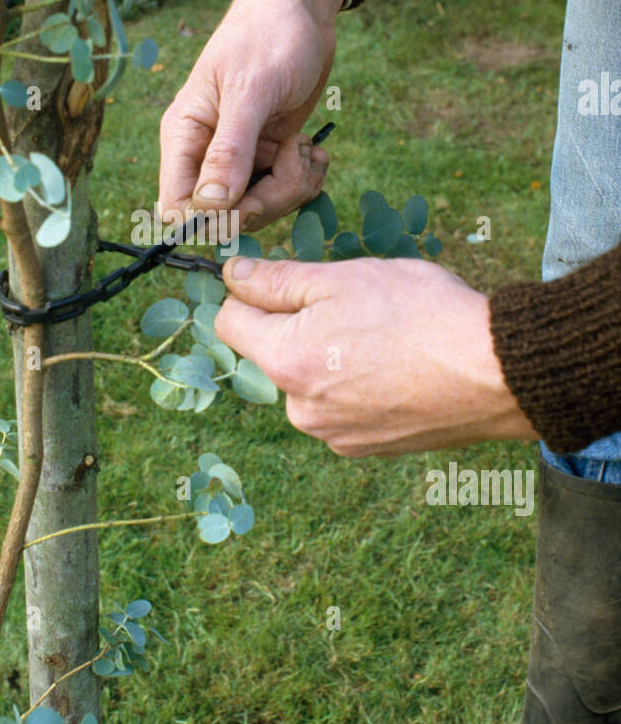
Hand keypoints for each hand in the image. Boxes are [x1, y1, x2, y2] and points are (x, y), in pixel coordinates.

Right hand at [157, 0, 343, 231]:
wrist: (303, 11)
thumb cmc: (269, 36)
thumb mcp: (251, 90)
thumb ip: (230, 149)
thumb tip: (210, 205)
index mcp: (185, 136)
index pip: (177, 206)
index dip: (212, 219)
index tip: (249, 202)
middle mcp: (206, 153)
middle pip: (226, 217)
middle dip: (266, 200)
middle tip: (294, 161)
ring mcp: (240, 158)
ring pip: (259, 208)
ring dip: (292, 187)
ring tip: (307, 148)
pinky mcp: (269, 156)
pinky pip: (283, 192)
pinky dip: (305, 178)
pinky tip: (314, 149)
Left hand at [215, 256, 538, 455]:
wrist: (495, 373)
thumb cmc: (422, 315)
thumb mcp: (343, 278)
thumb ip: (277, 279)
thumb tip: (231, 276)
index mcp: (285, 361)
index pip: (228, 322)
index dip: (249, 292)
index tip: (283, 279)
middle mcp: (300, 409)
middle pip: (273, 353)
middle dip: (299, 326)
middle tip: (356, 306)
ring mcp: (334, 435)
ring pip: (310, 381)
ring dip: (331, 357)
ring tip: (385, 339)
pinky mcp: (366, 447)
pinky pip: (343, 407)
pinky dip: (359, 386)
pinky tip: (398, 368)